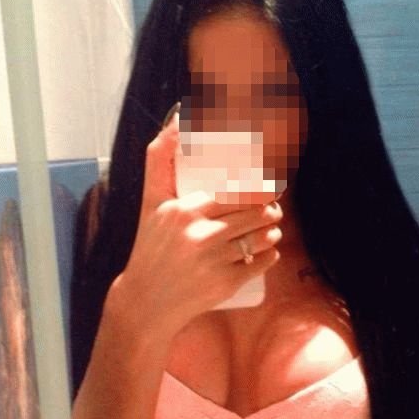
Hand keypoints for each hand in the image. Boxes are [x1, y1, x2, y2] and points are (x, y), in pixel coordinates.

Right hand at [112, 103, 282, 335]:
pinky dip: (269, 257)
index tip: (268, 186)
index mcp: (184, 210)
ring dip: (272, 232)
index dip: (259, 187)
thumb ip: (159, 157)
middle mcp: (200, 234)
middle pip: (253, 213)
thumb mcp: (150, 201)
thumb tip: (177, 118)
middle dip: (270, 210)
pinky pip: (260, 265)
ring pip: (261, 237)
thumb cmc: (150, 246)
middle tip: (272, 209)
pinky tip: (269, 252)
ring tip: (272, 229)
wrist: (145, 301)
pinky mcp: (225, 284)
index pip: (236, 191)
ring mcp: (215, 260)